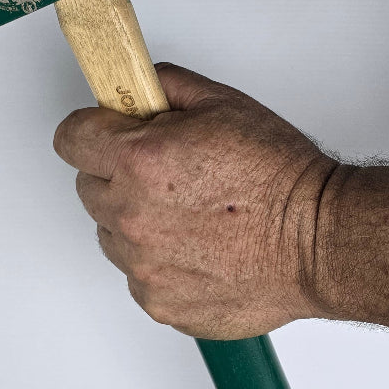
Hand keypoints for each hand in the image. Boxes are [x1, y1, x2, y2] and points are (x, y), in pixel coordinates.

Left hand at [53, 64, 338, 338]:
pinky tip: (197, 249)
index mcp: (139, 161)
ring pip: (110, 234)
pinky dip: (157, 262)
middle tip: (166, 176)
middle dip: (115, 175)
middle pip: (87, 186)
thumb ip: (163, 86)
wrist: (319, 243)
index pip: (69, 138)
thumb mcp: (223, 103)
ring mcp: (142, 266)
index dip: (91, 131)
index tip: (106, 134)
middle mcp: (131, 217)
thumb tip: (134, 87)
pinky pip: (137, 274)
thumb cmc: (280, 178)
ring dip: (135, 222)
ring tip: (188, 216)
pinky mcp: (158, 302)